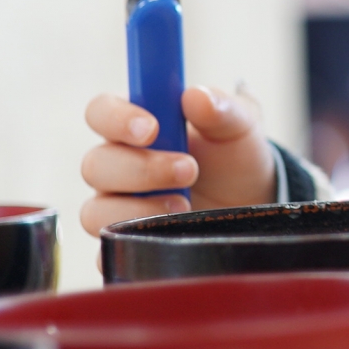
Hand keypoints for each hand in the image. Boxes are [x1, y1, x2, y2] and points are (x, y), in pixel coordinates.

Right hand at [78, 86, 276, 236]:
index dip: (116, 119)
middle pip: (95, 165)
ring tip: (183, 206)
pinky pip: (109, 252)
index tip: (151, 128)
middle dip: (141, 169)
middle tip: (189, 170)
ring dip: (135, 210)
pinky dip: (129, 248)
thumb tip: (196, 96)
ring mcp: (120, 206)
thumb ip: (221, 107)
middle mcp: (120, 164)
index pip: (100, 112)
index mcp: (136, 125)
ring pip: (95, 210)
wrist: (253, 202)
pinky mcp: (127, 243)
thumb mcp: (240, 124)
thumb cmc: (236, 154)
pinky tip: (162, 240)